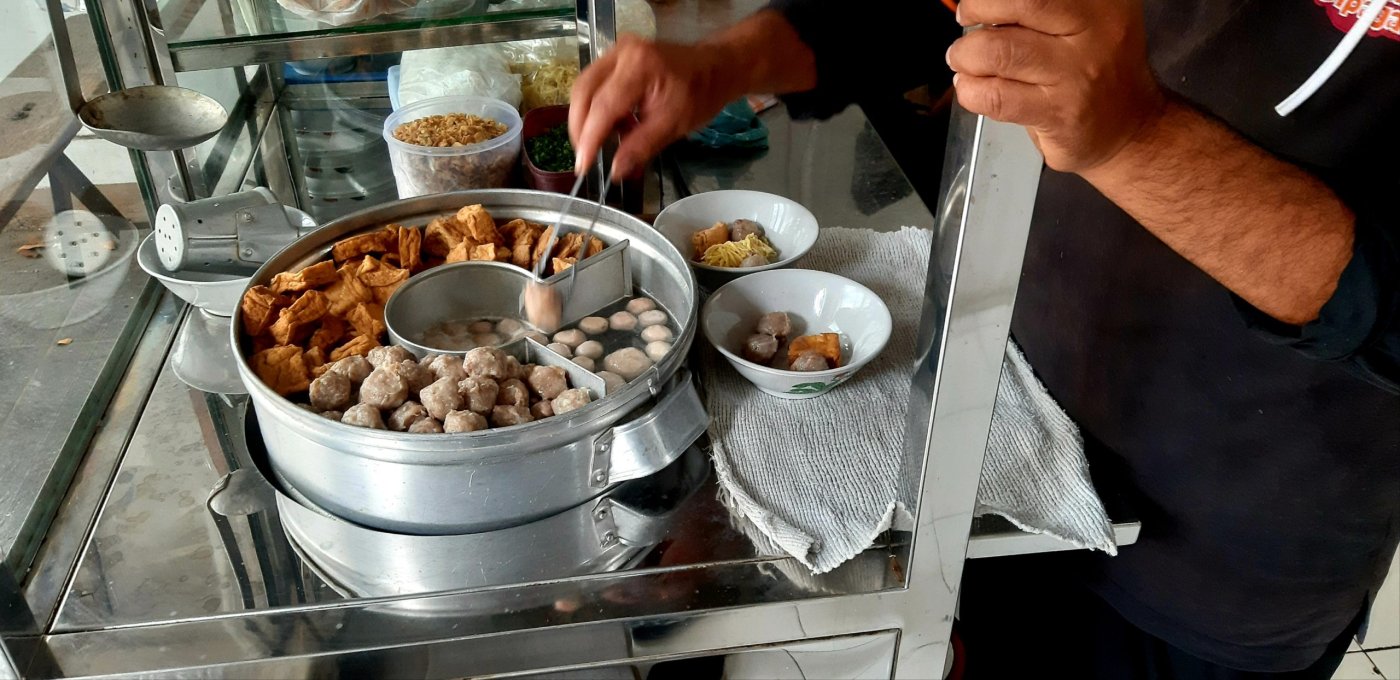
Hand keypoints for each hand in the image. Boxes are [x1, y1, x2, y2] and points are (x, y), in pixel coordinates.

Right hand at [569, 36, 741, 179]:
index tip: (582, 166)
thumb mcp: (673, 126)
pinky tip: (615, 127)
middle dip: (580, 129)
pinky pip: (594, 85)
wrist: (713, 67)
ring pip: (584, 88)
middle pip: (583, 92)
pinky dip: (597, 109)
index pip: (604, 106)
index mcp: (640, 67)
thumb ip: (640, 147)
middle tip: (585, 157)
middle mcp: (621, 52)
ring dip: (588, 119)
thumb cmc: (699, 94)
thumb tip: (615, 172)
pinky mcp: (614, 57)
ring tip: (603, 142)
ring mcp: (615, 51)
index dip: (589, 138)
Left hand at [946, 0, 1166, 172]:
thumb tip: (982, 3)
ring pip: (1000, 51)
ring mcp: (1078, 74)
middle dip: (978, 7)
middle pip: (1022, 2)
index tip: (982, 0)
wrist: (1129, 129)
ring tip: (963, 60)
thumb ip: (1041, 9)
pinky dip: (970, 90)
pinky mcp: (1059, 113)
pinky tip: (972, 87)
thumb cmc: (1094, 72)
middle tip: (967, 18)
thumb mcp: (1085, 23)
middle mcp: (1097, 31)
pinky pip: (996, 96)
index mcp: (1102, 2)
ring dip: (966, 54)